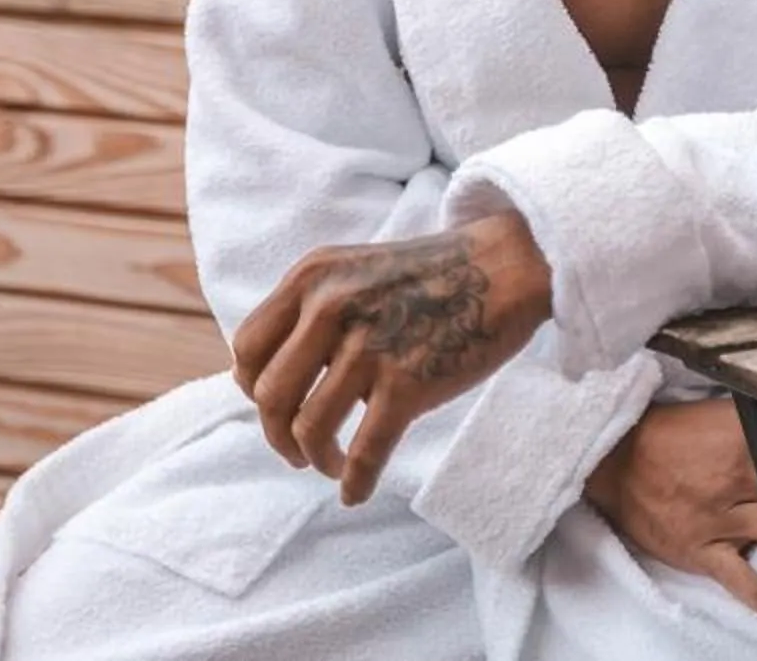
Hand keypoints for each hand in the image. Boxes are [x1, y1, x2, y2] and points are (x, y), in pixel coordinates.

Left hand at [232, 212, 553, 505]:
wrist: (509, 263)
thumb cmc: (437, 272)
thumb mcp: (357, 270)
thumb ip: (315, 310)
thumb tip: (281, 377)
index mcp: (311, 279)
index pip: (247, 349)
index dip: (252, 389)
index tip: (277, 406)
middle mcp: (330, 308)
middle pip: (270, 397)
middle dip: (277, 436)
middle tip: (296, 452)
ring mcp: (369, 346)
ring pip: (309, 429)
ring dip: (315, 459)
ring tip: (331, 465)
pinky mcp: (409, 382)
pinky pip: (365, 451)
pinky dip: (355, 482)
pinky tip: (355, 493)